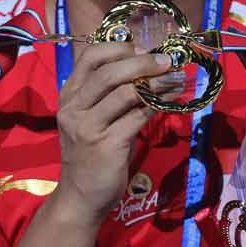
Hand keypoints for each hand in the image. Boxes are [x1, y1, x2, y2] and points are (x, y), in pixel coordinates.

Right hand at [47, 43, 170, 223]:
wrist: (81, 198)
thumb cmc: (91, 156)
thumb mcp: (92, 120)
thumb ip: (111, 96)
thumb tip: (149, 70)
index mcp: (69, 96)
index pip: (89, 57)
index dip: (118, 48)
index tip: (143, 49)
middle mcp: (74, 108)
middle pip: (109, 72)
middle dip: (142, 62)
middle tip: (167, 61)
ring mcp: (88, 127)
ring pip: (125, 92)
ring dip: (156, 83)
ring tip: (176, 79)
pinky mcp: (106, 145)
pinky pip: (137, 117)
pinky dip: (158, 105)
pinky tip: (173, 101)